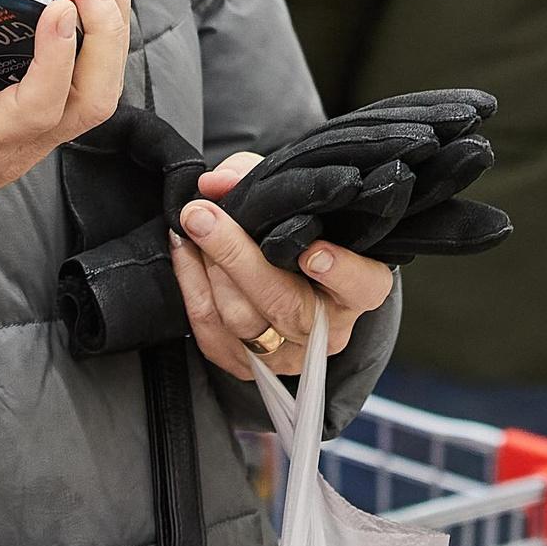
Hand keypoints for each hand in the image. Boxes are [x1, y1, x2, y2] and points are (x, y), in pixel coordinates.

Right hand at [0, 0, 132, 269]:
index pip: (38, 107)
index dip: (58, 58)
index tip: (61, 5)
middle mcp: (19, 145)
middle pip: (93, 99)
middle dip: (107, 33)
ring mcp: (35, 139)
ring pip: (99, 94)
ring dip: (112, 33)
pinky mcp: (38, 127)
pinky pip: (85, 88)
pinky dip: (98, 44)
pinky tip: (94, 0)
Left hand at [169, 149, 395, 379]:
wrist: (286, 272)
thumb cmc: (300, 231)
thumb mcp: (292, 199)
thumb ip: (259, 180)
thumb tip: (218, 182)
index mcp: (358, 289)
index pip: (362, 286)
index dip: (340, 271)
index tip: (314, 252)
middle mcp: (329, 329)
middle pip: (286, 304)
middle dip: (238, 257)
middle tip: (203, 215)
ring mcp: (289, 353)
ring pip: (244, 320)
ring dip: (210, 267)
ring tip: (193, 224)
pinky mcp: (248, 365)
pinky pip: (211, 333)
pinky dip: (191, 286)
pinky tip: (184, 249)